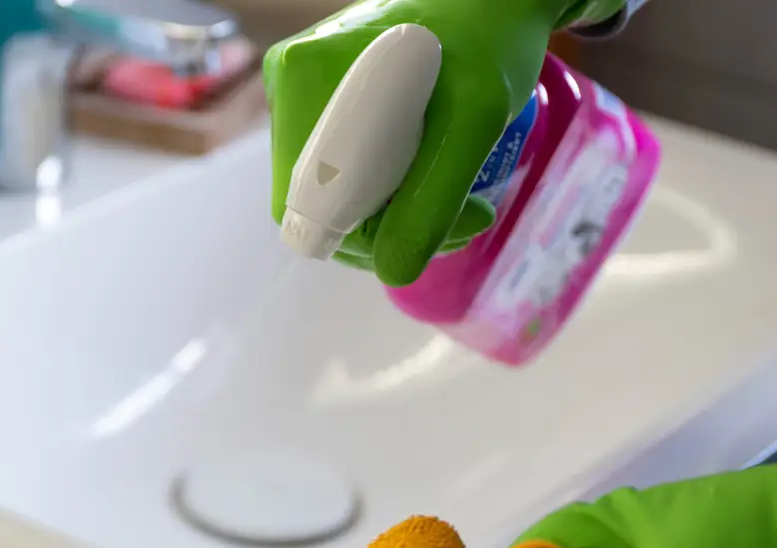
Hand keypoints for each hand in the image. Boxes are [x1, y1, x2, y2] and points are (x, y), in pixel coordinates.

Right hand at [263, 0, 623, 284]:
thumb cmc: (489, 44)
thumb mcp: (473, 124)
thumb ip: (432, 199)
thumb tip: (393, 273)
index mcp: (305, 81)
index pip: (306, 205)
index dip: (366, 238)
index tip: (443, 224)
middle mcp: (287, 86)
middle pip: (313, 205)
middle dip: (386, 230)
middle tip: (468, 219)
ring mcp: (298, 95)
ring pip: (325, 196)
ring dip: (390, 216)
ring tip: (460, 201)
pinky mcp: (318, 104)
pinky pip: (335, 172)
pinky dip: (383, 191)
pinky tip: (429, 175)